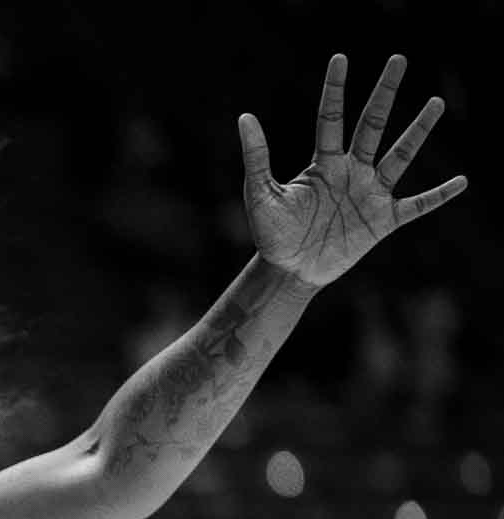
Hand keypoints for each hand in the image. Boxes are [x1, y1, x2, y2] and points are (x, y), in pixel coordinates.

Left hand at [238, 53, 466, 287]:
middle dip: (385, 94)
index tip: (340, 58)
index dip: (335, 89)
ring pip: (400, 156)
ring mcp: (370, 194)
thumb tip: (245, 117)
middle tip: (398, 60)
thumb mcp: (260, 195)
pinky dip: (438, 195)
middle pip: (372, 125)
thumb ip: (257, 158)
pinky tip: (461, 181)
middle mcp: (352, 171)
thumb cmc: (272, 234)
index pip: (331, 118)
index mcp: (324, 163)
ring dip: (418, 131)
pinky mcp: (383, 221)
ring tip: (435, 102)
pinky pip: (417, 205)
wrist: (288, 272)